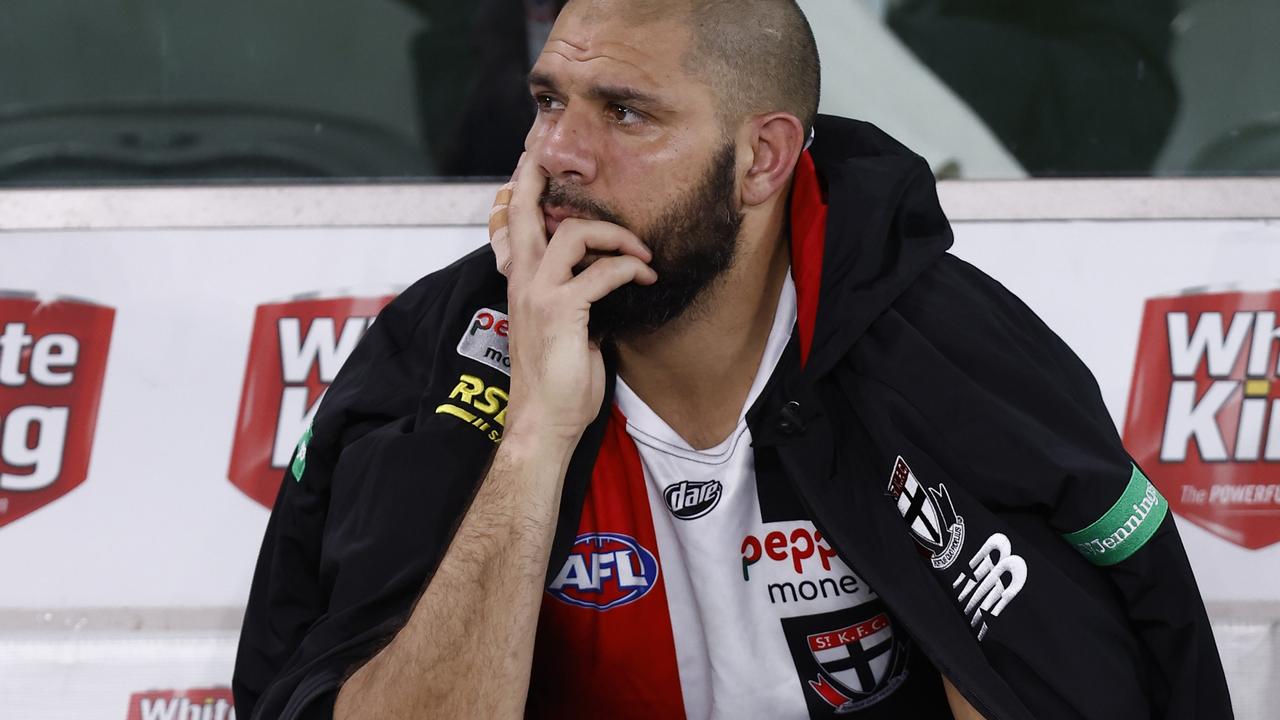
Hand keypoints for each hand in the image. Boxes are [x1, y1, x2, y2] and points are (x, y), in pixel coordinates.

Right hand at [490, 149, 656, 444]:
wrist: (544, 421)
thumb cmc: (558, 380)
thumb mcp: (564, 329)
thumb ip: (574, 297)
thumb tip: (600, 279)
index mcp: (521, 283)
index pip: (514, 225)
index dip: (522, 190)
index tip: (534, 163)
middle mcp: (523, 281)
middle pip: (523, 211)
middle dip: (538, 176)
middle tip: (549, 152)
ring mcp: (540, 294)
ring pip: (572, 232)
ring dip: (614, 234)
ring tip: (641, 251)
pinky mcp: (562, 310)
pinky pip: (601, 271)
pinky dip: (628, 267)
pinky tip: (644, 276)